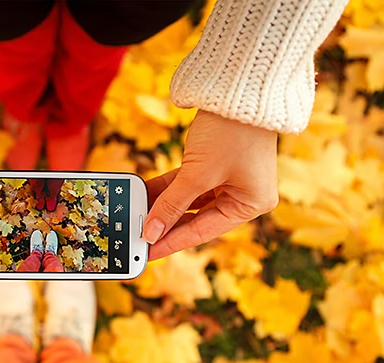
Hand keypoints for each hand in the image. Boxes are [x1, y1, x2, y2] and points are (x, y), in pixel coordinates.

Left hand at [143, 110, 278, 259]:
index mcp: (250, 204)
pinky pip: (186, 184)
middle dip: (164, 225)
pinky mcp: (215, 165)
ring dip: (161, 206)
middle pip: (195, 218)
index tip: (146, 254)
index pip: (202, 231)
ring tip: (134, 217)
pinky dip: (167, 188)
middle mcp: (242, 195)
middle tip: (136, 238)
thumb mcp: (197, 174)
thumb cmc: (230, 132)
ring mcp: (228, 180)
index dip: (171, 243)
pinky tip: (143, 195)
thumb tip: (150, 231)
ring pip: (188, 201)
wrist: (238, 87)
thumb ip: (172, 204)